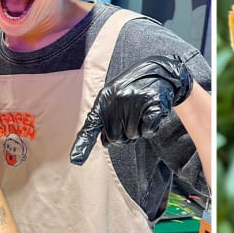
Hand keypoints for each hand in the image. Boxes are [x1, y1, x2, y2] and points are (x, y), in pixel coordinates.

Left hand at [70, 55, 193, 164]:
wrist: (158, 72)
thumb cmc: (131, 90)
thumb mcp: (112, 98)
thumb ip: (105, 119)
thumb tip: (105, 142)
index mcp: (103, 100)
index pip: (90, 126)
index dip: (83, 144)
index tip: (76, 160)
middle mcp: (117, 101)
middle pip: (115, 139)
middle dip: (123, 134)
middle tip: (130, 118)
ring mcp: (135, 102)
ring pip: (132, 136)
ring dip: (138, 130)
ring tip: (141, 112)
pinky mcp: (152, 105)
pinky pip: (147, 132)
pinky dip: (150, 128)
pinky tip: (151, 113)